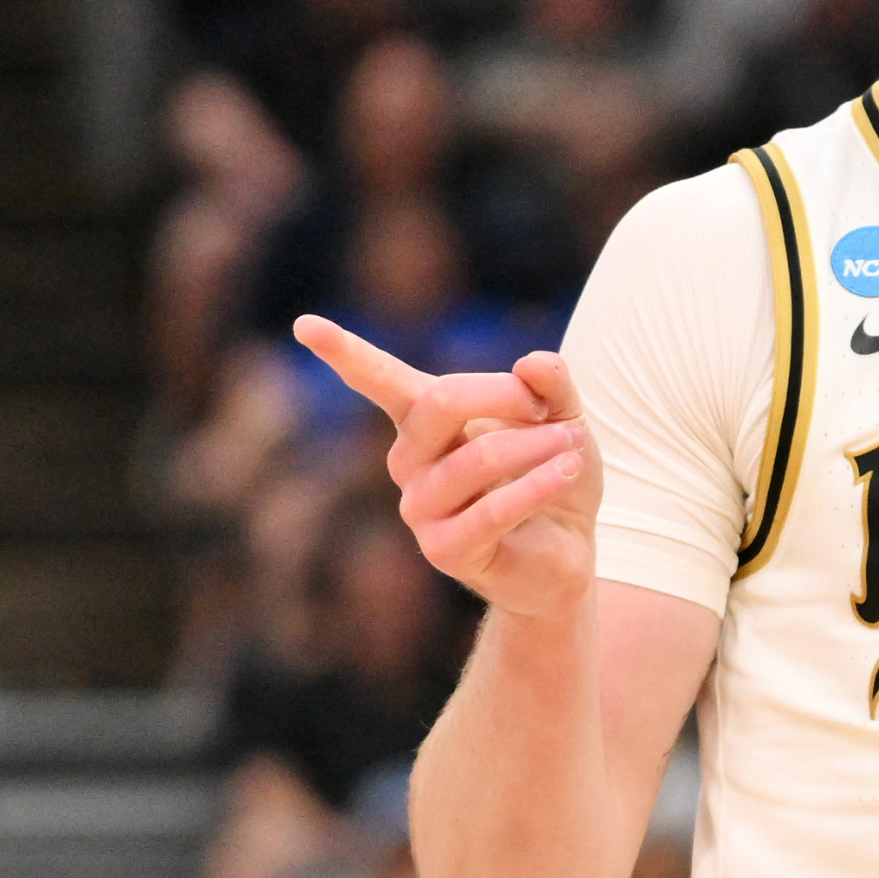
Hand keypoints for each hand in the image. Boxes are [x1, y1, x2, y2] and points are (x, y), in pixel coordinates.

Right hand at [293, 315, 601, 616]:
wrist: (569, 551)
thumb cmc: (553, 474)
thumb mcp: (564, 418)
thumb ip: (551, 386)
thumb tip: (533, 363)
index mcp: (426, 421)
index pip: (380, 380)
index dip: (344, 352)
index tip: (306, 325)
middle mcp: (410, 462)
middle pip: (440, 404)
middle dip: (505, 395)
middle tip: (547, 408)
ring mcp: (421, 509)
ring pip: (475, 458)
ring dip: (535, 445)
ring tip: (573, 446)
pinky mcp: (445, 551)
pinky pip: (491, 511)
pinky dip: (537, 485)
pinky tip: (568, 470)